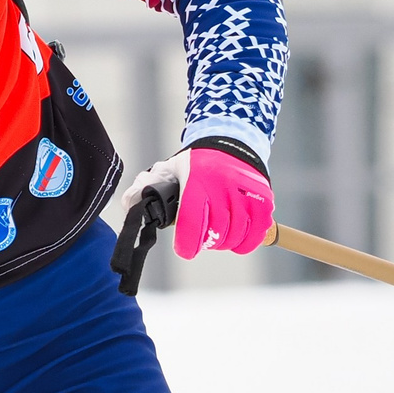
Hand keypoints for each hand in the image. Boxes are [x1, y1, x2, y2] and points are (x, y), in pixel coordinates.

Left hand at [118, 142, 274, 257]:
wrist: (232, 142)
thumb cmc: (195, 164)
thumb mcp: (168, 170)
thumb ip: (145, 187)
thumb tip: (130, 205)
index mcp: (196, 180)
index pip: (192, 222)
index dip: (187, 243)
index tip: (184, 250)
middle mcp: (223, 186)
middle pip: (216, 233)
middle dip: (205, 242)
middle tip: (201, 239)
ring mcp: (246, 194)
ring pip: (236, 236)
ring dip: (224, 243)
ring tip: (217, 235)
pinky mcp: (264, 200)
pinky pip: (256, 234)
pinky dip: (245, 242)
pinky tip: (236, 237)